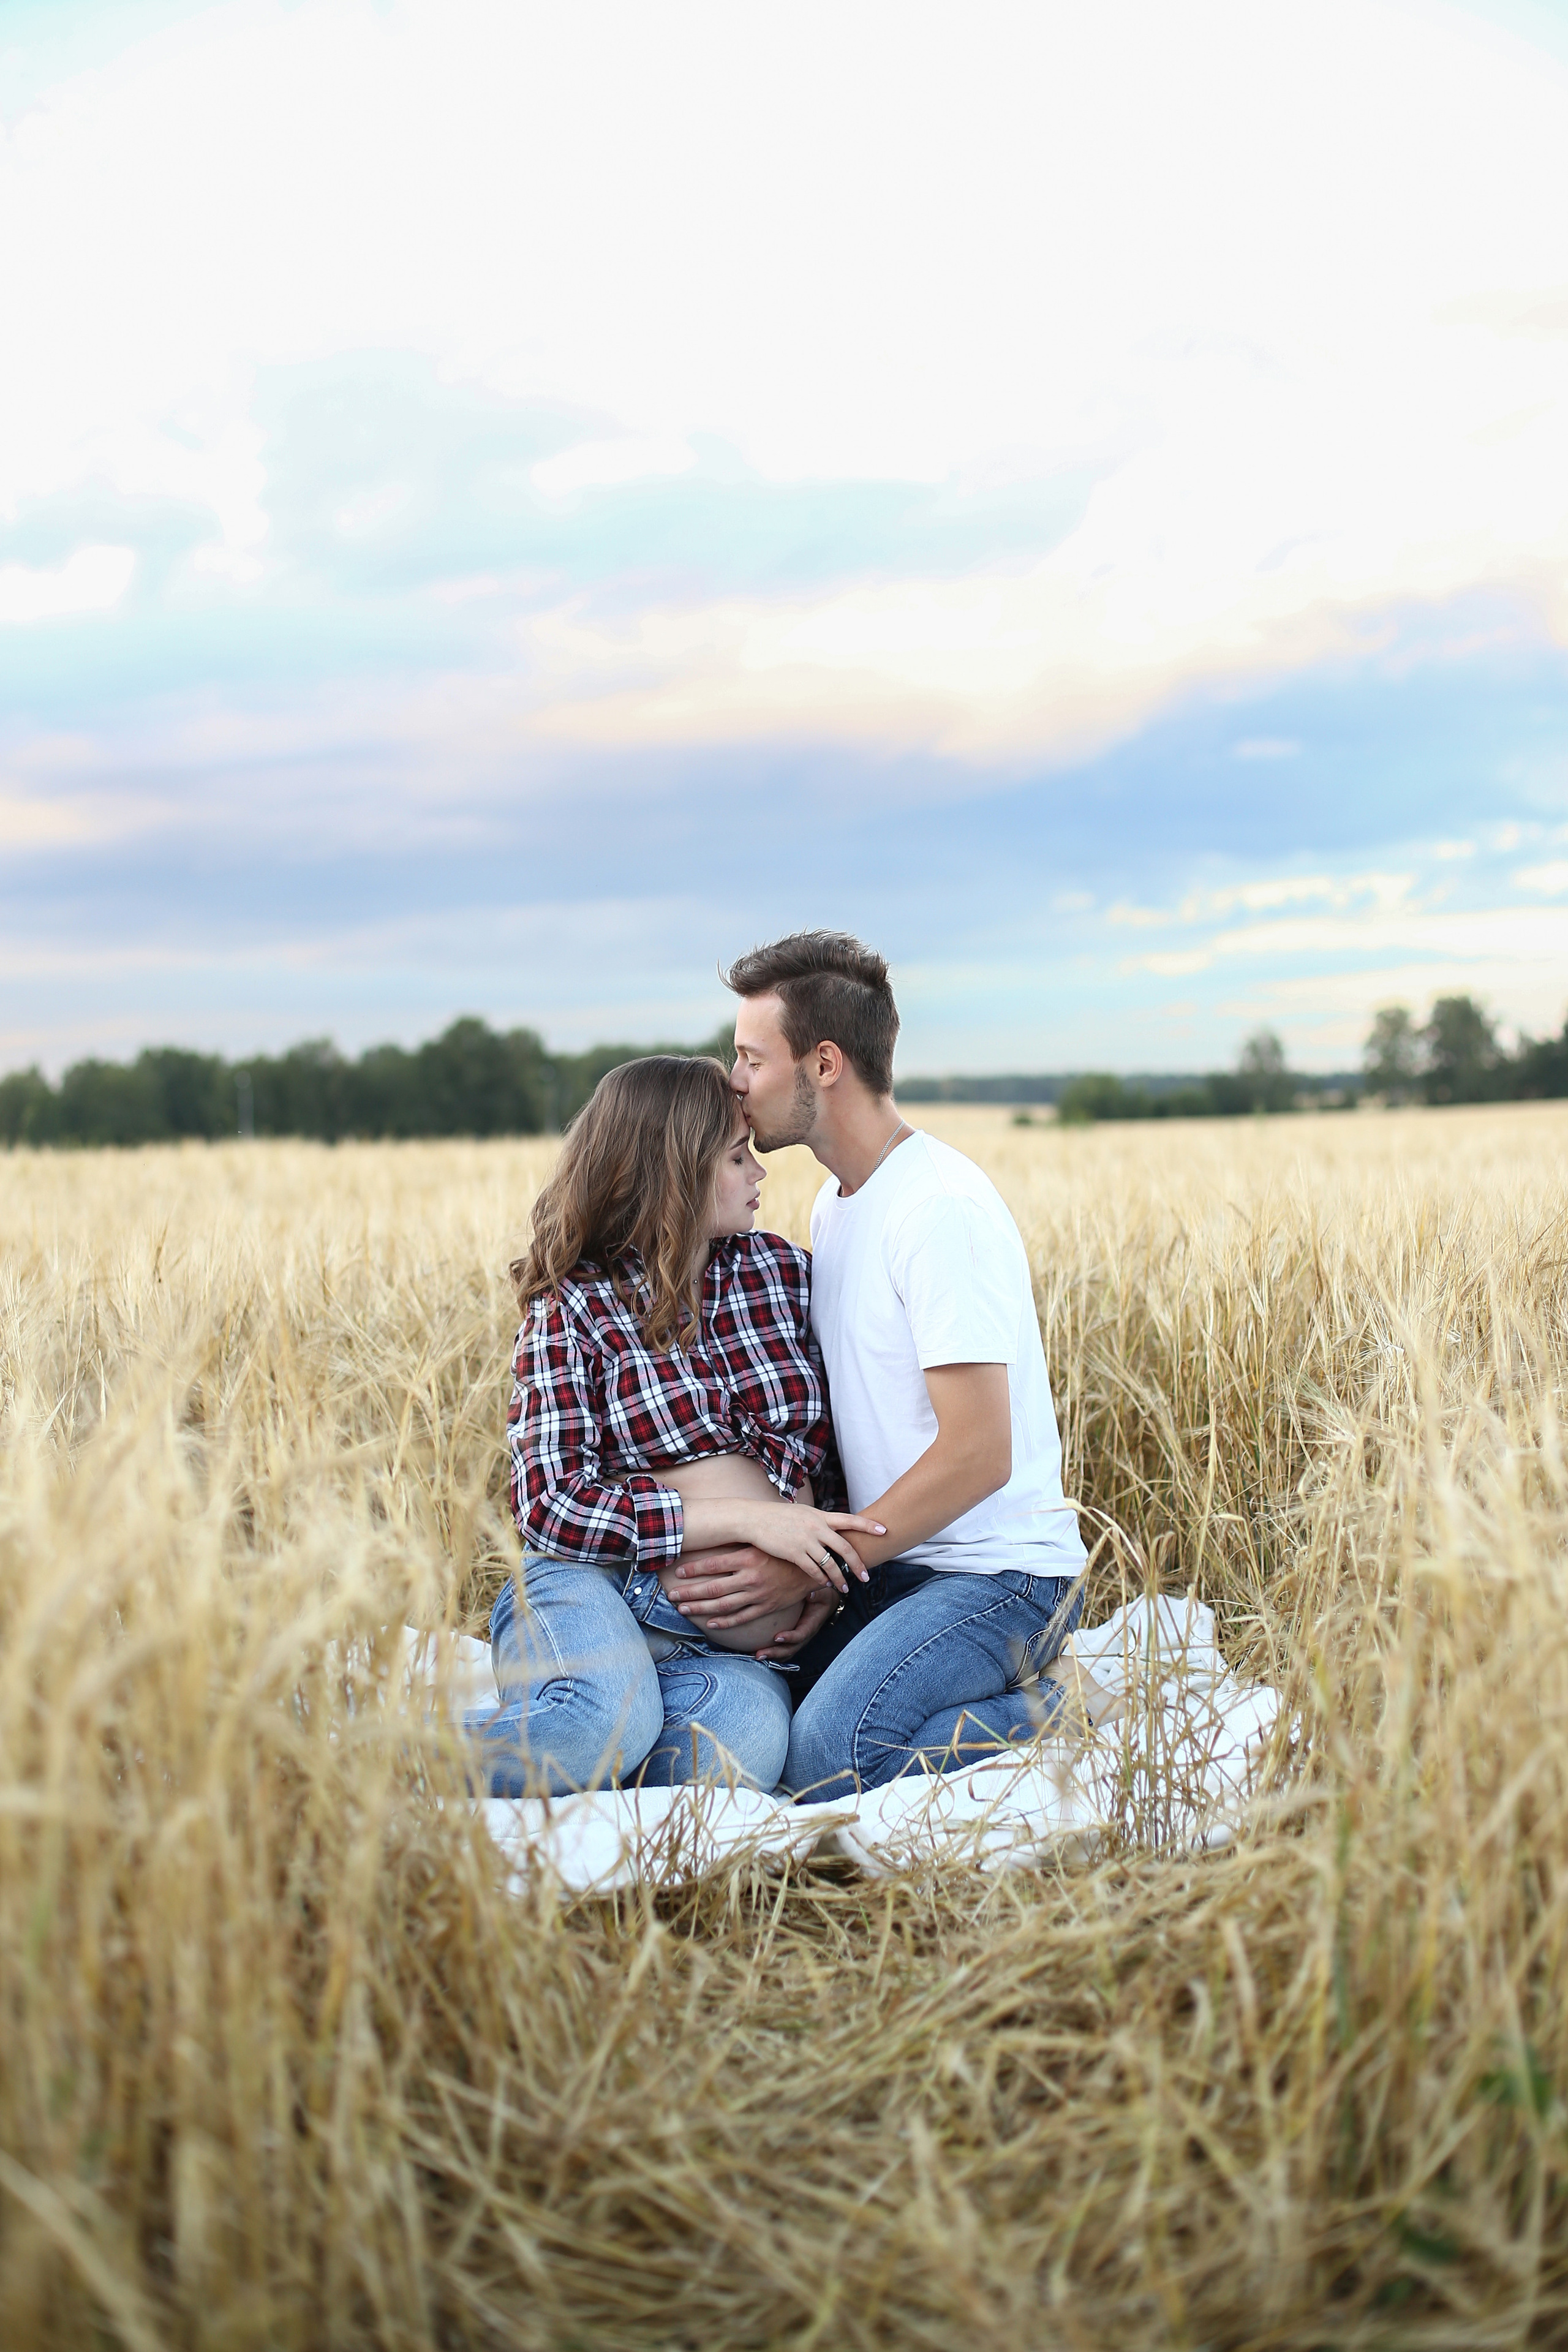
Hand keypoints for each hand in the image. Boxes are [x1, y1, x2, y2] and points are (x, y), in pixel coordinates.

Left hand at [667, 1546, 812, 1630]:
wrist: (813, 1566)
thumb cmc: (784, 1549)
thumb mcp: (762, 1541)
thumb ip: (740, 1542)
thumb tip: (717, 1534)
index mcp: (748, 1557)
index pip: (713, 1564)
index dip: (693, 1569)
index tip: (677, 1572)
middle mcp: (750, 1577)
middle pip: (712, 1588)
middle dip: (689, 1592)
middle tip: (672, 1595)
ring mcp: (758, 1594)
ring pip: (723, 1605)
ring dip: (700, 1608)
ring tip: (682, 1609)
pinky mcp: (766, 1607)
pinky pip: (742, 1617)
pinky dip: (725, 1622)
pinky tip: (710, 1623)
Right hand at [735, 1501, 884, 1590]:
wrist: (754, 1519)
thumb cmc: (777, 1517)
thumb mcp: (802, 1513)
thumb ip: (819, 1520)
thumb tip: (833, 1525)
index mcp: (820, 1516)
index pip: (850, 1519)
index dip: (868, 1525)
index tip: (885, 1530)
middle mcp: (817, 1527)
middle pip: (845, 1547)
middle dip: (857, 1564)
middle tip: (866, 1577)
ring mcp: (806, 1540)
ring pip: (830, 1563)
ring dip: (839, 1578)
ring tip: (845, 1588)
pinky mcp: (794, 1553)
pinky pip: (813, 1570)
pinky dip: (821, 1579)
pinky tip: (825, 1585)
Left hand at [752, 1586, 837, 1660]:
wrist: (825, 1602)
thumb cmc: (821, 1596)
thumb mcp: (821, 1593)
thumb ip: (816, 1594)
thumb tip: (809, 1594)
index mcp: (811, 1625)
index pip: (801, 1635)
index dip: (790, 1638)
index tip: (777, 1637)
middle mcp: (804, 1635)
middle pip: (790, 1649)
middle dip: (775, 1653)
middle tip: (760, 1653)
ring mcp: (798, 1639)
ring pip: (785, 1652)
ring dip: (771, 1656)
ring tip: (755, 1655)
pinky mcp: (791, 1638)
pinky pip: (781, 1648)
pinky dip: (770, 1652)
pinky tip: (754, 1650)